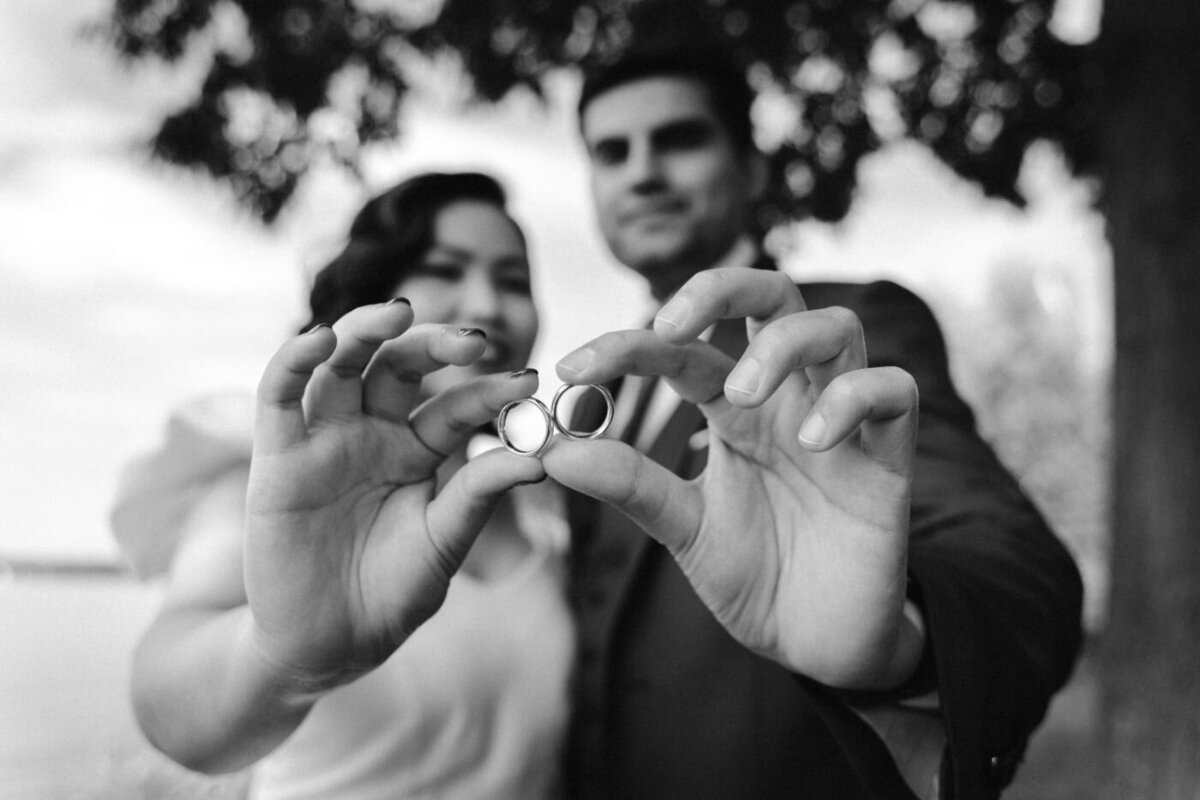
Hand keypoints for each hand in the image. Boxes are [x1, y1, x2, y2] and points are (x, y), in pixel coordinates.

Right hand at [244, 301, 543, 690]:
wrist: (329, 646)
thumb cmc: (391, 595)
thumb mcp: (443, 544)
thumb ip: (479, 497)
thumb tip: (539, 458)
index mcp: (418, 451)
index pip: (456, 406)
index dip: (490, 391)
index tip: (530, 381)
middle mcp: (372, 434)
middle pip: (399, 366)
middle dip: (433, 344)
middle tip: (474, 340)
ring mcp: (325, 440)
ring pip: (340, 364)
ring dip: (364, 329)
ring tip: (397, 313)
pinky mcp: (277, 456)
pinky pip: (279, 395)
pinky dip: (293, 360)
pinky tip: (318, 340)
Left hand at [544, 269, 921, 688]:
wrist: (819, 641)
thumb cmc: (756, 573)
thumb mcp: (683, 527)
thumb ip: (629, 484)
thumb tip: (552, 450)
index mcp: (734, 410)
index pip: (684, 349)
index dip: (627, 345)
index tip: (571, 370)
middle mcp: (788, 399)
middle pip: (773, 294)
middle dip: (721, 290)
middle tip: (671, 327)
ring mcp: (843, 423)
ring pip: (838, 327)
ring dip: (783, 343)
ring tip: (739, 396)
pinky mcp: (890, 461)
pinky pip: (895, 392)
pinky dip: (854, 398)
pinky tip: (812, 442)